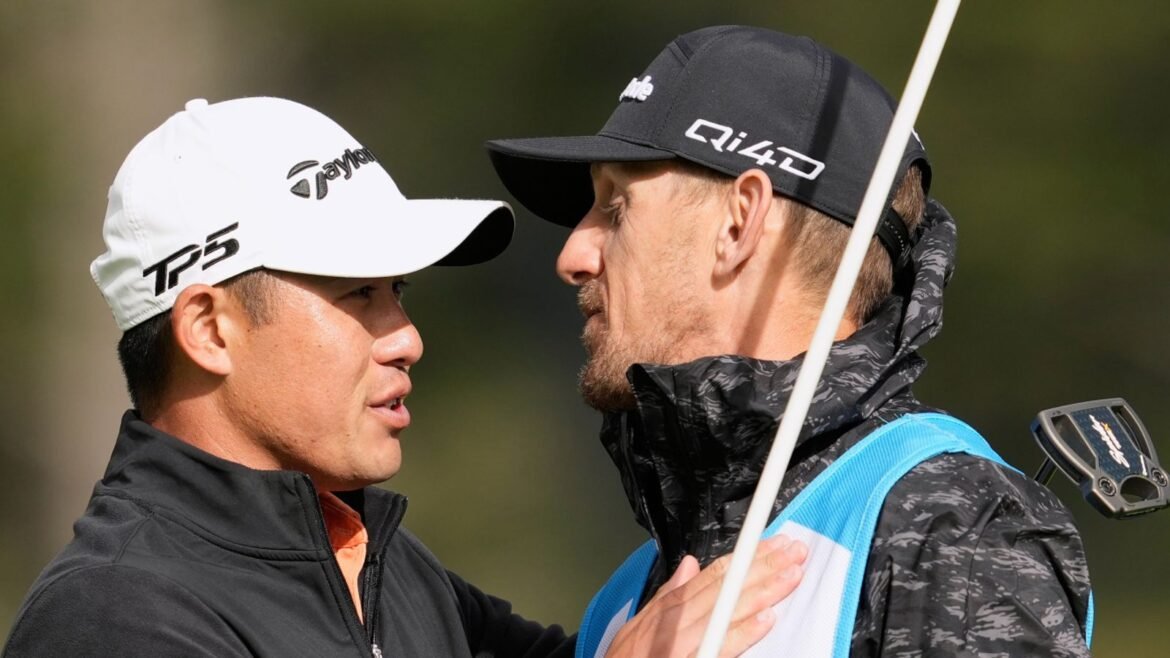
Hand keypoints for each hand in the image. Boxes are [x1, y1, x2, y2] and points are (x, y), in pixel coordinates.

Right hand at [604, 534, 806, 657]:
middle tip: (794, 552)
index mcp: (668, 608)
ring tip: (790, 577)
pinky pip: (720, 648)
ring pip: (727, 611)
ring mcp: (683, 644)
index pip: (713, 575)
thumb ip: (668, 594)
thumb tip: (691, 564)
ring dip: (761, 592)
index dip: (746, 557)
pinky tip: (766, 621)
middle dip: (762, 567)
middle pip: (725, 587)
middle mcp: (676, 621)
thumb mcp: (640, 624)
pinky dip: (742, 634)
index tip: (773, 545)